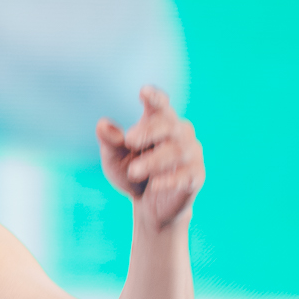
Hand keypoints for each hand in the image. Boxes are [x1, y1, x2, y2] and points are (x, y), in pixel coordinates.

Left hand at [97, 86, 204, 229]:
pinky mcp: (196, 176)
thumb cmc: (132, 173)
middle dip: (149, 131)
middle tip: (129, 140)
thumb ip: (111, 143)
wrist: (149, 206)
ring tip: (133, 171)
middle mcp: (178, 133)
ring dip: (154, 160)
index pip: (160, 105)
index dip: (154, 98)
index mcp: (158, 122)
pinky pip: (186, 174)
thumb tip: (102, 125)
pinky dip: (170, 179)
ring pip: (176, 151)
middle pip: (168, 124)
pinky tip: (155, 184)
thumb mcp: (115, 160)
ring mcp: (190, 153)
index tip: (144, 91)